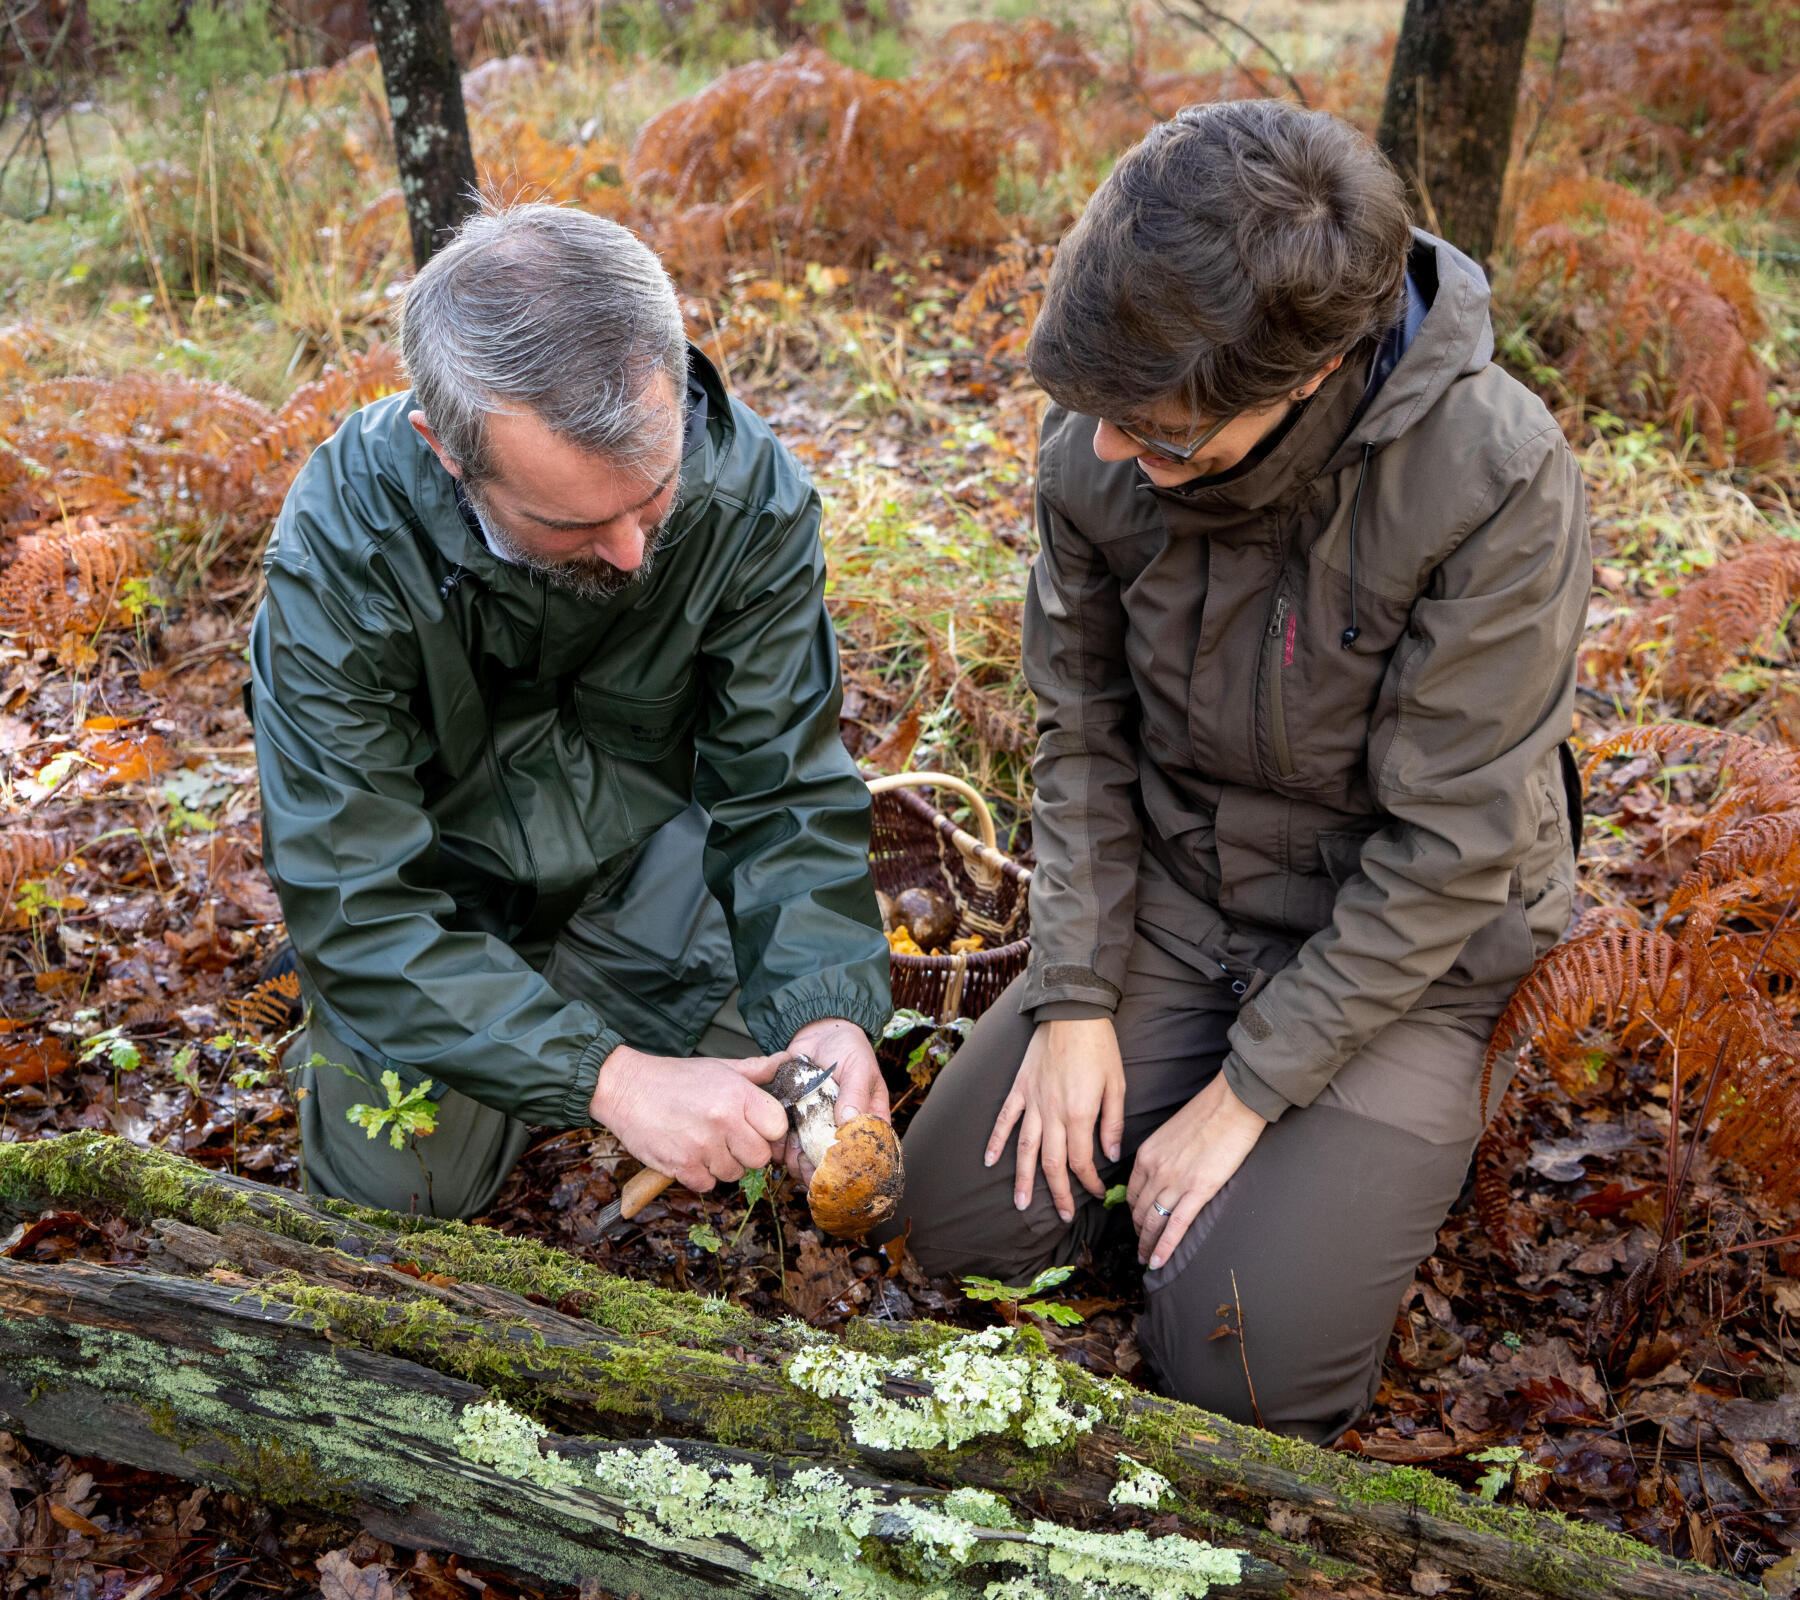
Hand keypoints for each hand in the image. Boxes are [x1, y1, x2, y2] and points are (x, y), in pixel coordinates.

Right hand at [590, 1045, 791, 1191]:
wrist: (626, 1089)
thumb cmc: (675, 1078)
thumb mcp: (719, 1067)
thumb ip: (756, 1069)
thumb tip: (788, 1060)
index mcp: (737, 1094)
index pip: (778, 1127)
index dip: (769, 1130)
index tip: (756, 1127)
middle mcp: (723, 1121)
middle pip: (760, 1157)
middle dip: (747, 1151)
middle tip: (729, 1138)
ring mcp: (702, 1146)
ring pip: (734, 1173)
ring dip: (722, 1164)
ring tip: (704, 1142)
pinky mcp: (681, 1166)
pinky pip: (707, 1184)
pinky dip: (699, 1174)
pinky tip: (689, 1154)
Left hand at [783, 1016, 886, 1182]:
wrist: (819, 1031)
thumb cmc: (849, 1048)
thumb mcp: (859, 1068)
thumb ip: (855, 1093)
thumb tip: (849, 1120)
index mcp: (867, 1120)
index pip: (866, 1152)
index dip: (853, 1168)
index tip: (838, 1174)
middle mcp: (843, 1127)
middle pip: (834, 1160)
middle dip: (820, 1170)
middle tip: (808, 1171)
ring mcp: (819, 1124)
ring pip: (810, 1153)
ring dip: (799, 1161)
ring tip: (792, 1158)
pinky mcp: (797, 1118)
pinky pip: (790, 1138)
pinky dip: (783, 1146)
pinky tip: (779, 1145)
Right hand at [986, 1018, 1124, 1224]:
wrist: (1073, 1013)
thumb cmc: (1100, 1048)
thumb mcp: (1117, 1085)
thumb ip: (1113, 1123)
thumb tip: (1111, 1155)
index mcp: (1079, 1114)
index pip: (1081, 1160)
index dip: (1088, 1181)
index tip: (1096, 1191)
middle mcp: (1052, 1113)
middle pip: (1051, 1163)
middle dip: (1057, 1193)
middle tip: (1060, 1216)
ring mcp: (1032, 1101)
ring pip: (1024, 1148)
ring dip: (1022, 1178)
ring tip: (1019, 1203)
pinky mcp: (1020, 1088)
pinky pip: (1005, 1119)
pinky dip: (995, 1140)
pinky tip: (988, 1160)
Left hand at [1127, 1072, 1267, 1270]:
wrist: (1232, 1104)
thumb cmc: (1208, 1113)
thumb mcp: (1172, 1132)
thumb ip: (1164, 1155)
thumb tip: (1168, 1172)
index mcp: (1147, 1154)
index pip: (1131, 1192)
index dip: (1133, 1212)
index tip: (1137, 1223)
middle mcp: (1154, 1170)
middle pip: (1139, 1210)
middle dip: (1138, 1232)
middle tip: (1140, 1248)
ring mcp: (1175, 1182)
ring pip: (1153, 1222)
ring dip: (1147, 1244)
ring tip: (1146, 1259)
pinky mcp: (1198, 1190)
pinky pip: (1175, 1226)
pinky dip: (1165, 1247)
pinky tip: (1158, 1262)